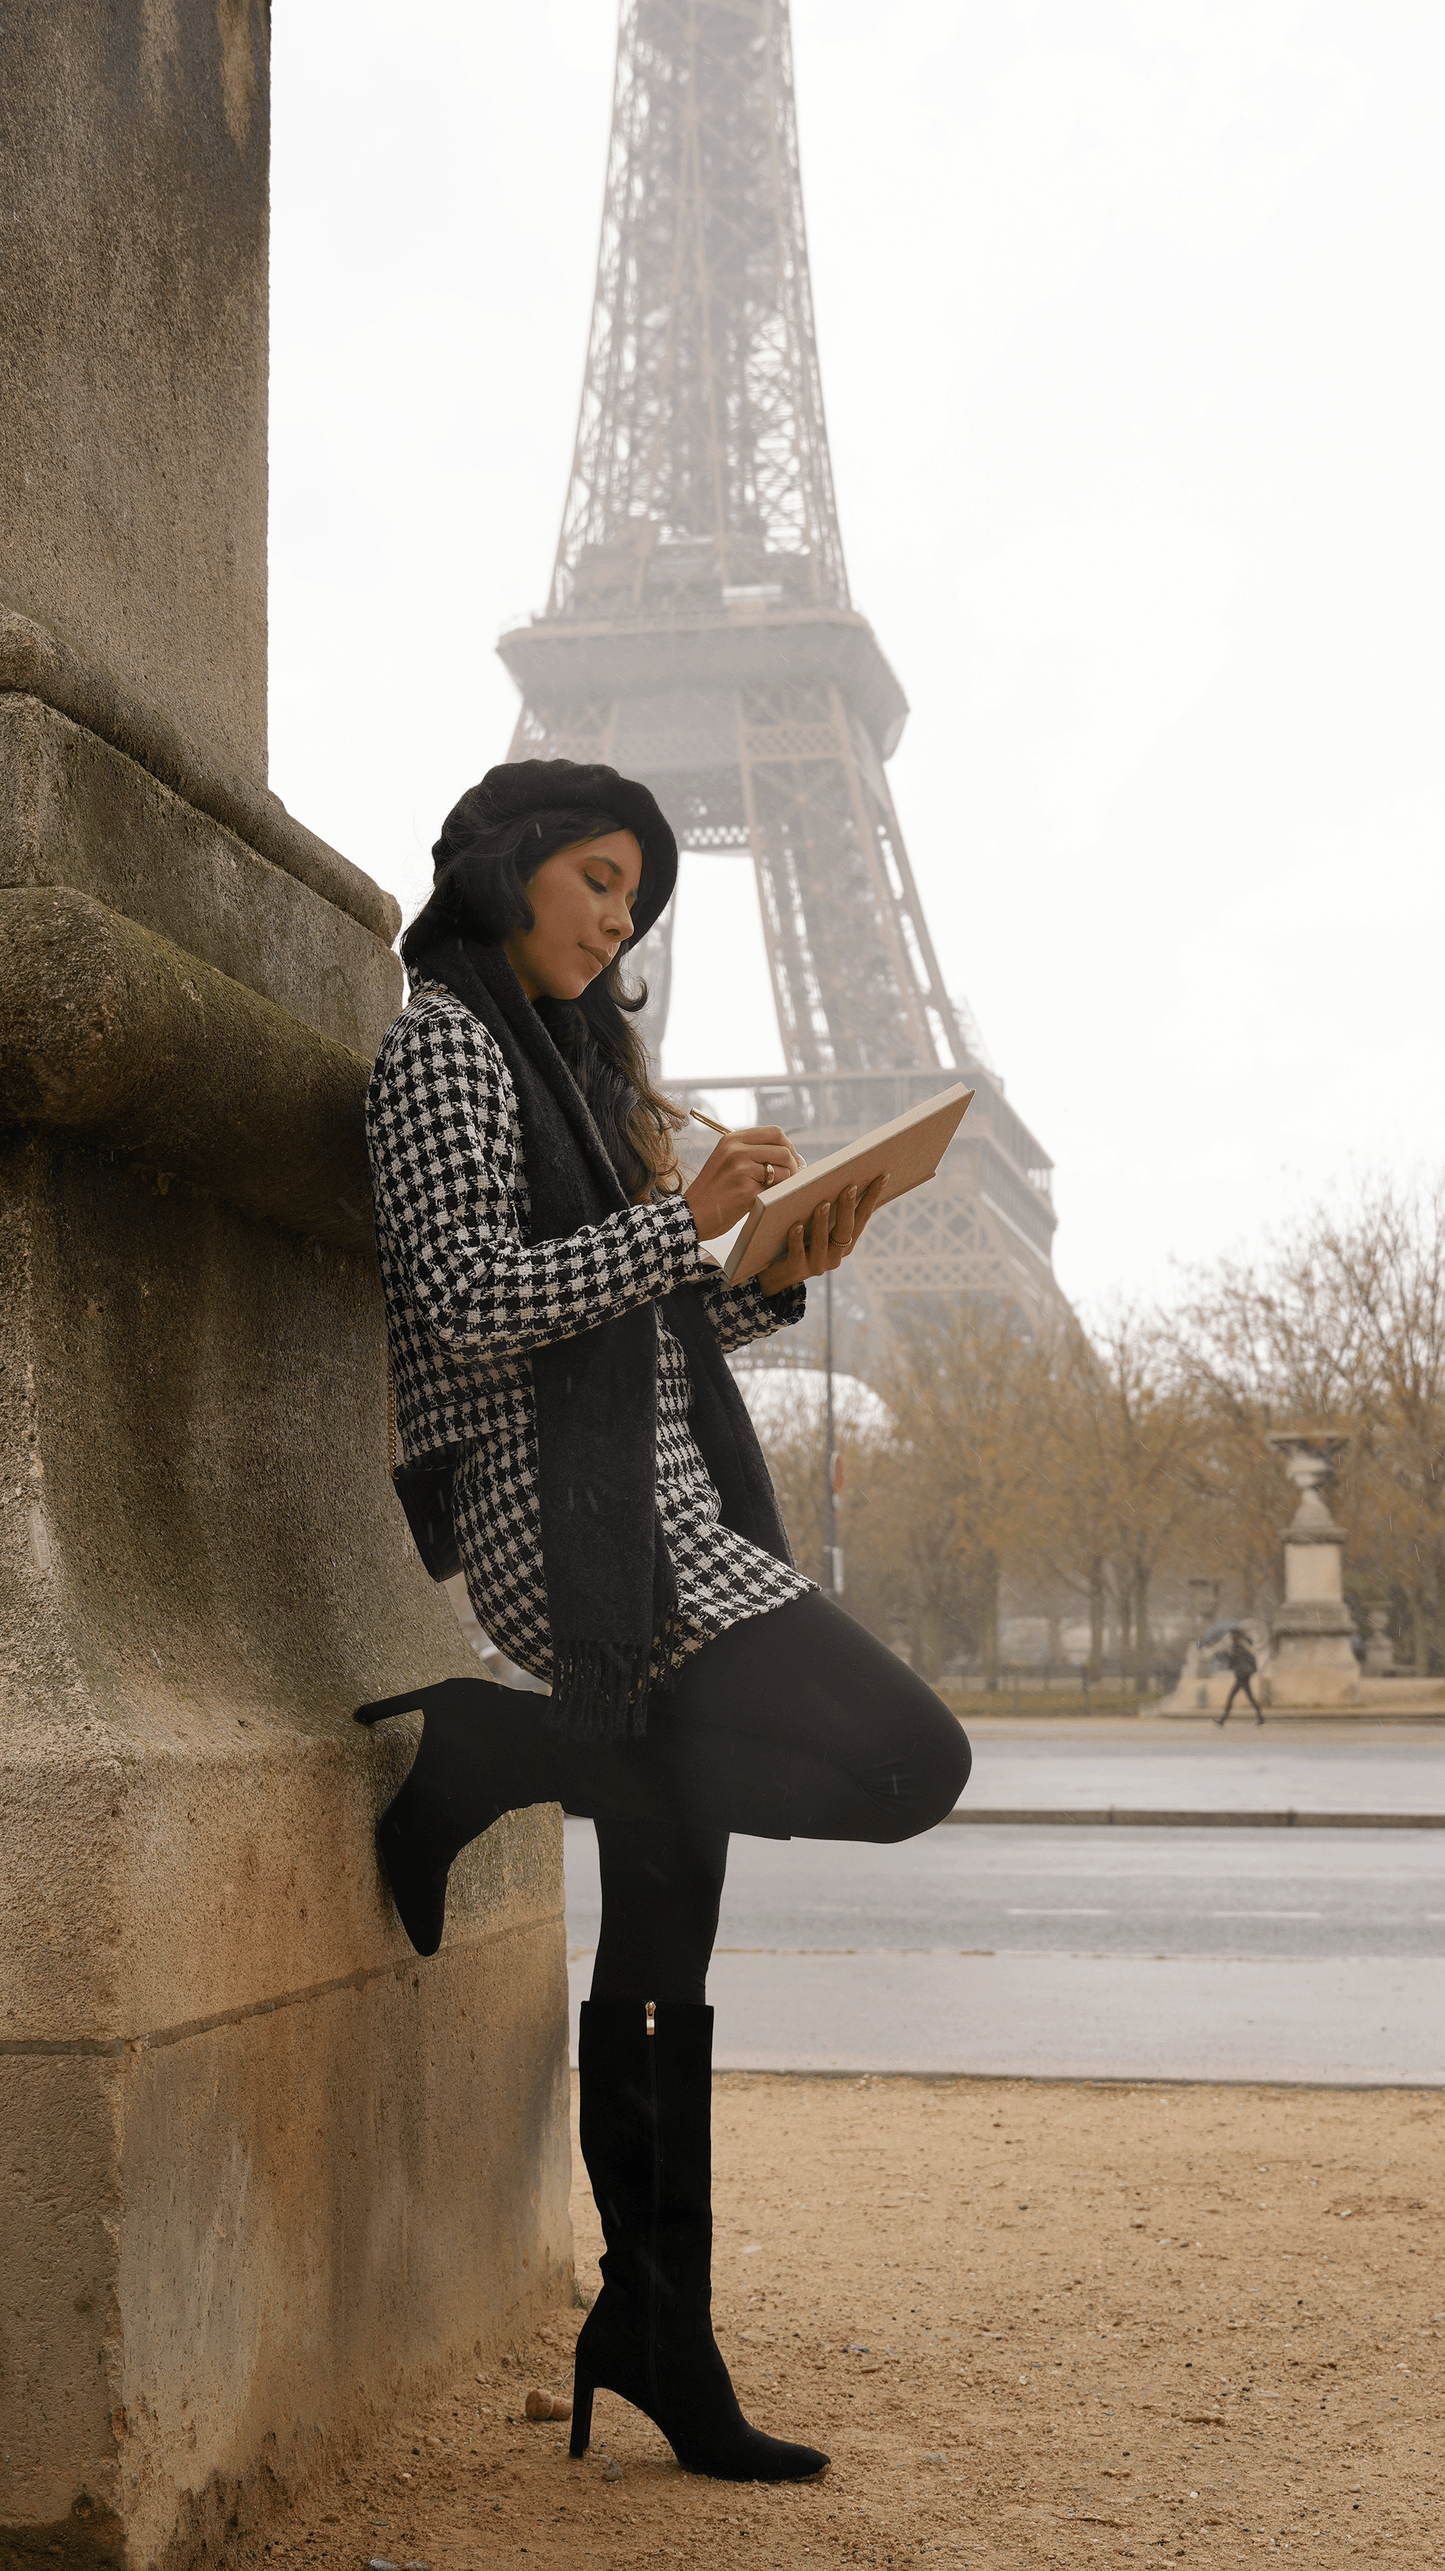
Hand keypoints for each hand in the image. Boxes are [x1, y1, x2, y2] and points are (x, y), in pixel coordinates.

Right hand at [684, 1125, 804, 1241]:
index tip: (793, 1160)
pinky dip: (773, 1197)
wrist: (692, 1214)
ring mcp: (741, 1170)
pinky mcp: (746, 1191)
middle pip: (783, 1151)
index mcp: (733, 1140)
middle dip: (793, 1166)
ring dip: (784, 1184)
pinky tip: (760, 1202)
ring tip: (771, 1192)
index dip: (789, 1146)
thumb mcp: (726, 1160)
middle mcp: (736, 1151)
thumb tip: (790, 1155)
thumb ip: (752, 1153)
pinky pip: (774, 1191)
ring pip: (783, 1171)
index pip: (775, 1133)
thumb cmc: (713, 1191)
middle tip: (792, 1178)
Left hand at [757, 1173, 887, 1295]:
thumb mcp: (817, 1224)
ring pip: (822, 1242)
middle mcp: (836, 1255)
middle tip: (850, 1186)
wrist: (776, 1273)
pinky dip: (797, 1238)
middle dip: (848, 1207)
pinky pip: (798, 1253)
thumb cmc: (801, 1239)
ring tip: (823, 1203)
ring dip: (823, 1222)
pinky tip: (796, 1225)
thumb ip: (829, 1207)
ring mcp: (817, 1264)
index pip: (862, 1217)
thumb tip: (838, 1177)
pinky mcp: (796, 1269)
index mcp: (845, 1242)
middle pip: (846, 1230)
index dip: (873, 1197)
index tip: (882, 1176)